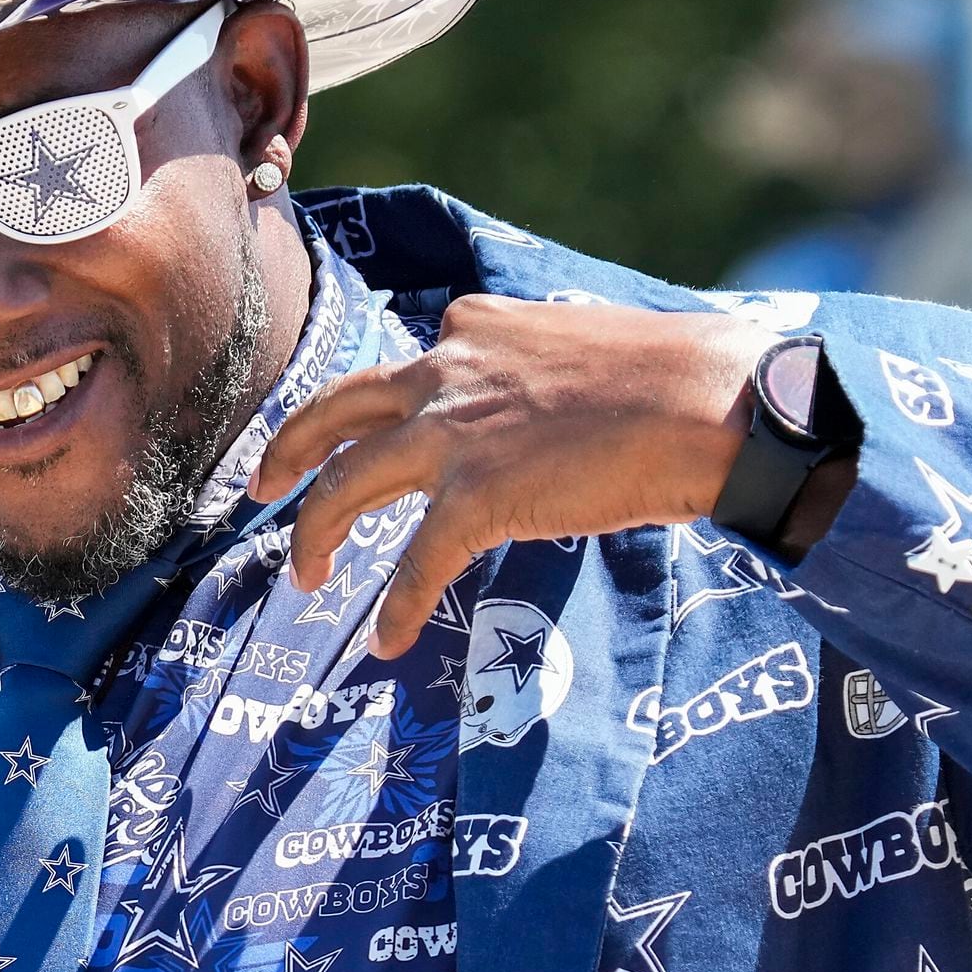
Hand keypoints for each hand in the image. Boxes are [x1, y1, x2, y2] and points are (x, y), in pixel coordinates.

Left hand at [249, 295, 769, 656]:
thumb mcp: (583, 343)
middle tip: (262, 484)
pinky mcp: (477, 497)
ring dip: (316, 534)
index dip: (375, 409)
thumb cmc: (677, 376)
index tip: (354, 434)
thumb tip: (546, 402)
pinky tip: (386, 642)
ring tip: (305, 576)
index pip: (402, 370)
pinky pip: (417, 565)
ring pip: (348, 485)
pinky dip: (397, 607)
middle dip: (289, 450)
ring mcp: (454, 435)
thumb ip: (538, 369)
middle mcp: (445, 371)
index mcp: (472, 329)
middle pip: (334, 412)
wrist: (709, 403)